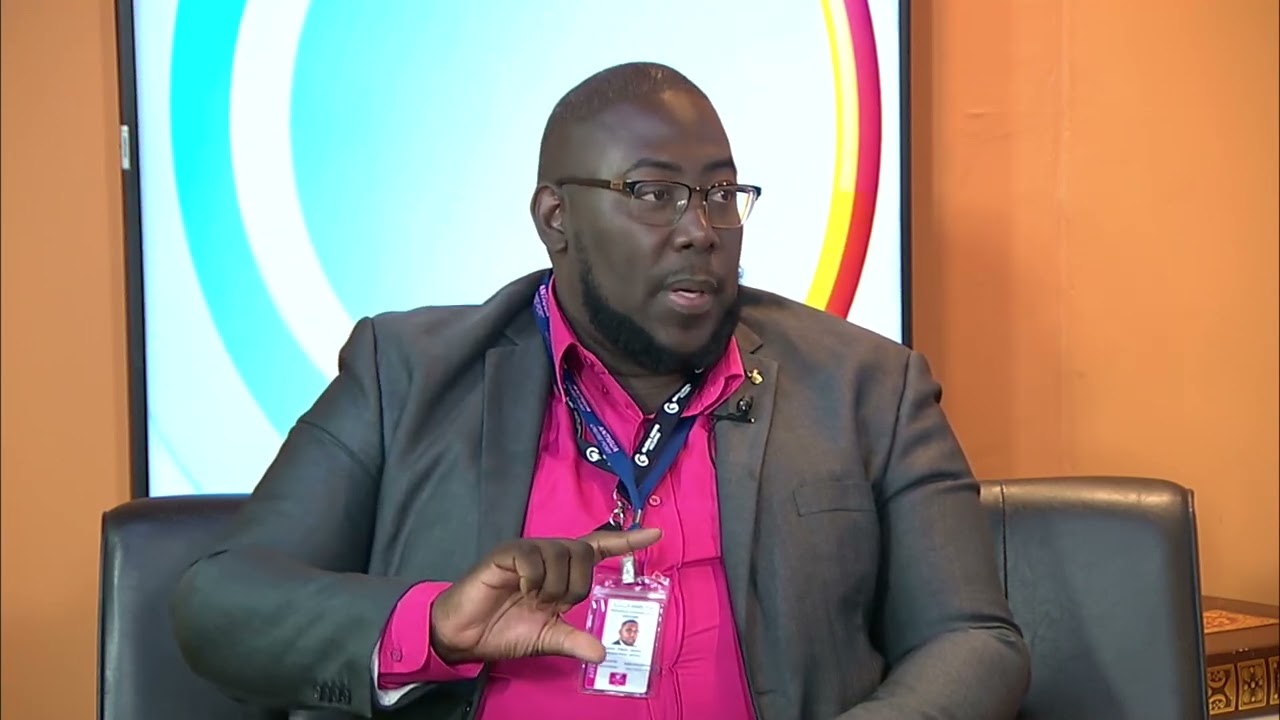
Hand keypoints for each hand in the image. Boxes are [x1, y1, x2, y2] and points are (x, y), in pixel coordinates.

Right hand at [429, 528, 660, 665]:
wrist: (466, 635)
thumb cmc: (505, 630)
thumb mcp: (547, 638)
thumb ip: (574, 640)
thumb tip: (603, 652)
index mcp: (561, 570)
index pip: (599, 547)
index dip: (627, 541)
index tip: (657, 533)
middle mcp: (548, 554)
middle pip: (584, 553)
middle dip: (576, 586)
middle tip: (554, 605)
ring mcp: (527, 551)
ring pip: (561, 555)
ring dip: (553, 586)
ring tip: (534, 600)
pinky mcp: (507, 553)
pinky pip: (533, 558)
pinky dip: (531, 579)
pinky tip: (520, 590)